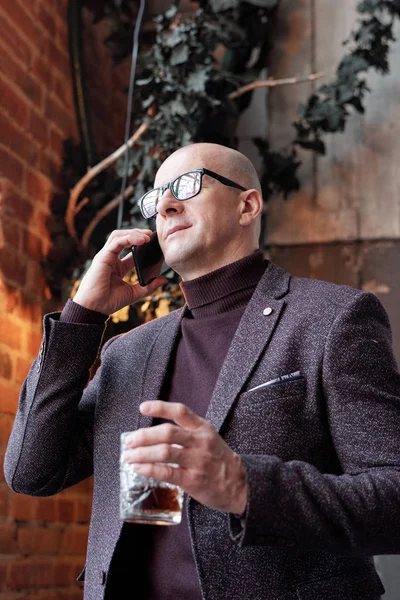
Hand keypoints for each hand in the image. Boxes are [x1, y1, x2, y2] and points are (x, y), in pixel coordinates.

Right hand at [73, 229, 165, 314]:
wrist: (95, 309)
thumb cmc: (109, 302)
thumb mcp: (134, 293)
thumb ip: (149, 286)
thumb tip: (163, 280)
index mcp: (118, 266)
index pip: (131, 249)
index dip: (142, 245)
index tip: (155, 244)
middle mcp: (111, 259)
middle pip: (124, 238)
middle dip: (138, 234)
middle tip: (152, 235)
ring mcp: (106, 256)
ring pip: (118, 235)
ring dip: (134, 233)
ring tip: (147, 236)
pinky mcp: (103, 257)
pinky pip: (116, 242)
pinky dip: (129, 238)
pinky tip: (141, 240)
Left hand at [123, 401, 247, 514]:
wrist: (238, 484)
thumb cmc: (218, 459)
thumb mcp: (208, 437)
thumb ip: (186, 432)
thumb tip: (153, 433)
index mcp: (203, 428)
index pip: (180, 411)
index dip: (160, 407)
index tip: (143, 408)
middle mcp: (200, 441)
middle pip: (168, 433)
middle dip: (144, 436)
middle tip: (129, 440)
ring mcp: (197, 461)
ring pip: (165, 452)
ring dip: (142, 454)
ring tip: (129, 456)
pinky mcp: (193, 480)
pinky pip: (166, 472)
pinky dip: (149, 469)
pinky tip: (139, 468)